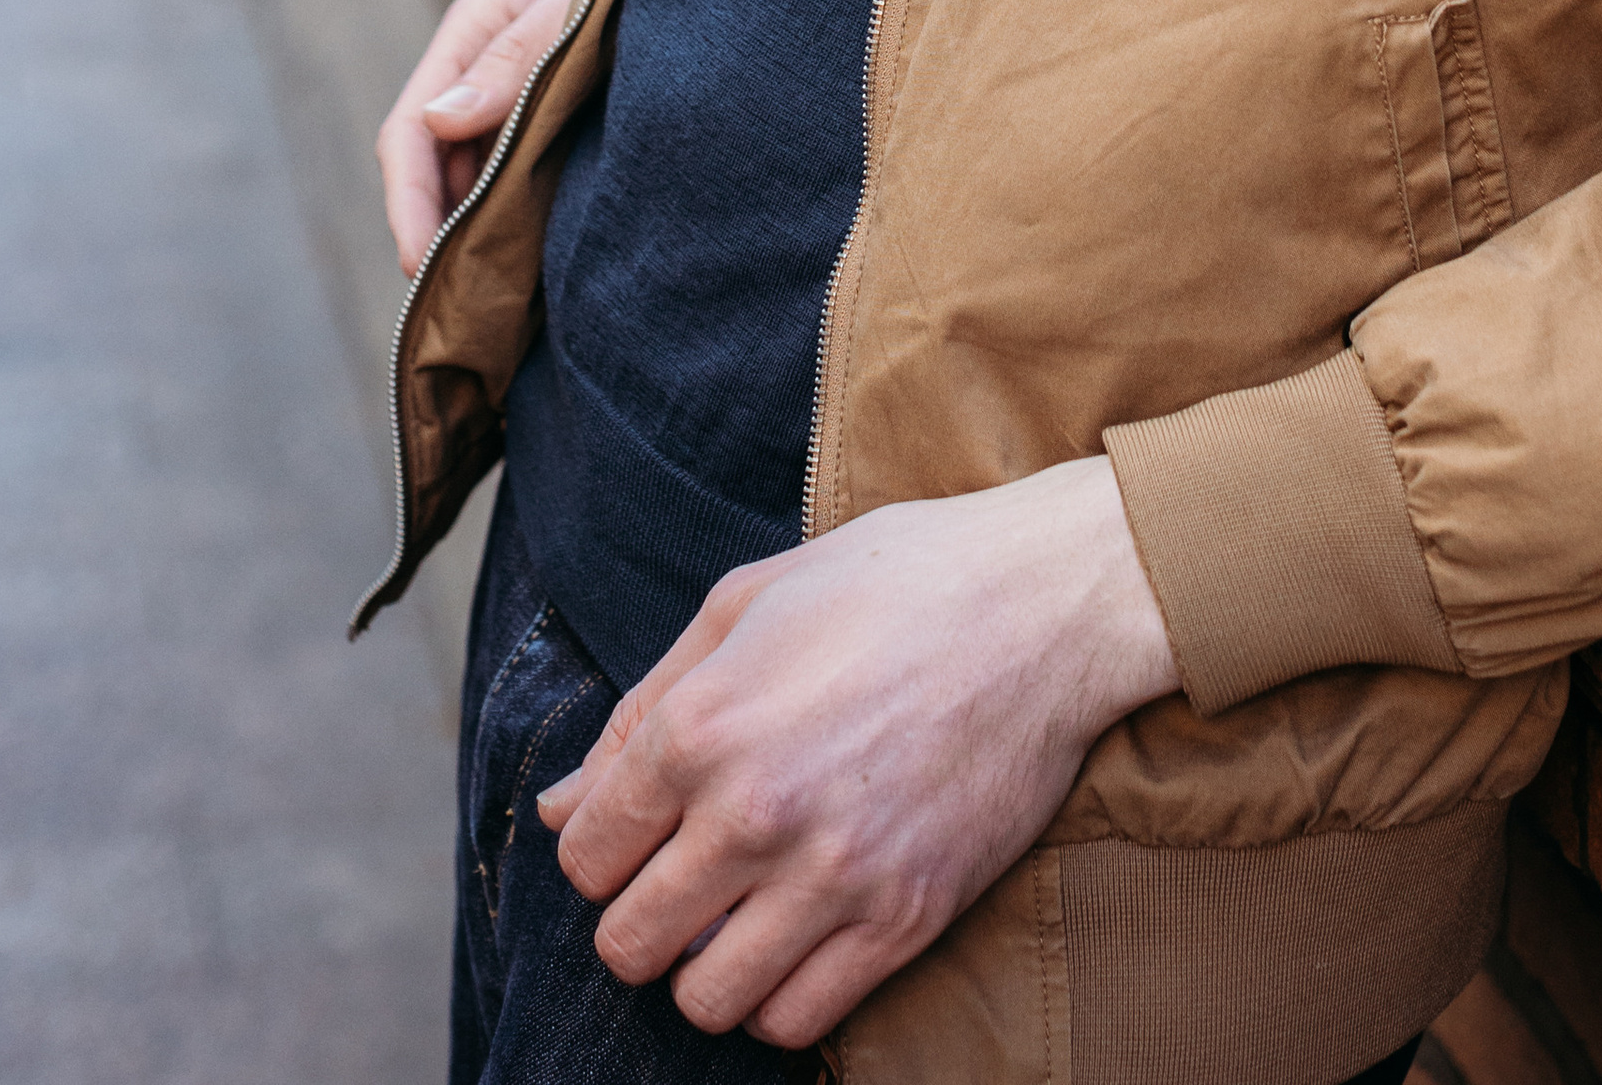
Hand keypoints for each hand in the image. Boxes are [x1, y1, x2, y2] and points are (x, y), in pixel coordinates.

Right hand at [374, 0, 598, 272]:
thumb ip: (517, 56)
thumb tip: (439, 123)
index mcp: (473, 29)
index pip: (410, 132)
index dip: (409, 205)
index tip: (422, 267)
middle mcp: (480, 66)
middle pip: (430, 165)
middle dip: (431, 232)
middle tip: (454, 308)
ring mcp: (511, 92)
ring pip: (468, 176)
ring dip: (468, 229)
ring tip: (488, 298)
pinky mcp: (547, 112)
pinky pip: (511, 173)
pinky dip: (507, 214)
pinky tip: (528, 256)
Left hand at [537, 457, 1179, 1047]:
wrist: (1039, 603)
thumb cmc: (888, 581)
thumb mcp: (744, 603)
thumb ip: (639, 709)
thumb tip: (561, 807)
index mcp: (700, 725)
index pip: (584, 854)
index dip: (598, 849)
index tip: (638, 834)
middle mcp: (753, 812)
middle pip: (627, 943)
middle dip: (637, 919)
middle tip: (679, 882)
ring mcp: (832, 875)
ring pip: (704, 1001)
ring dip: (703, 968)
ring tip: (736, 917)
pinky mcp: (903, 919)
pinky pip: (797, 1019)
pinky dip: (778, 997)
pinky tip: (794, 939)